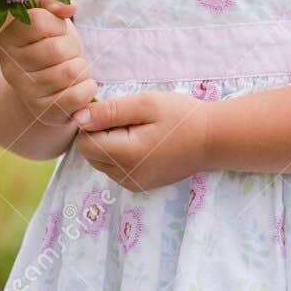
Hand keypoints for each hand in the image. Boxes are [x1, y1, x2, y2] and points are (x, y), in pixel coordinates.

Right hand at [0, 0, 97, 129]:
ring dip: (81, 68)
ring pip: (70, 72)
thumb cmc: (46, 43)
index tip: (54, 32)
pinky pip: (77, 96)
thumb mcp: (45, 17)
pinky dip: (88, 88)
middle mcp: (10, 66)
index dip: (57, 25)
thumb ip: (53, 1)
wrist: (40, 84)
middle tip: (66, 54)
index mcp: (7, 37)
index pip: (41, 21)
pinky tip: (81, 85)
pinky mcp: (43, 111)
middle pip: (58, 48)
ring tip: (71, 69)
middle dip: (72, 48)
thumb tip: (70, 6)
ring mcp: (25, 91)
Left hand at [71, 90, 208, 191]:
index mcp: (125, 155)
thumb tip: (78, 117)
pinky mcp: (139, 185)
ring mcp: (132, 184)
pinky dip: (119, 154)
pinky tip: (141, 141)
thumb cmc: (181, 116)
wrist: (212, 139)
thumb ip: (109, 111)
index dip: (92, 122)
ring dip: (109, 144)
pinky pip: (114, 169)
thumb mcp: (145, 104)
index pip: (84, 142)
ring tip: (137, 130)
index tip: (113, 110)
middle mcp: (125, 176)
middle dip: (99, 134)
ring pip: (100, 163)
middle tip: (127, 119)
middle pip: (89, 154)